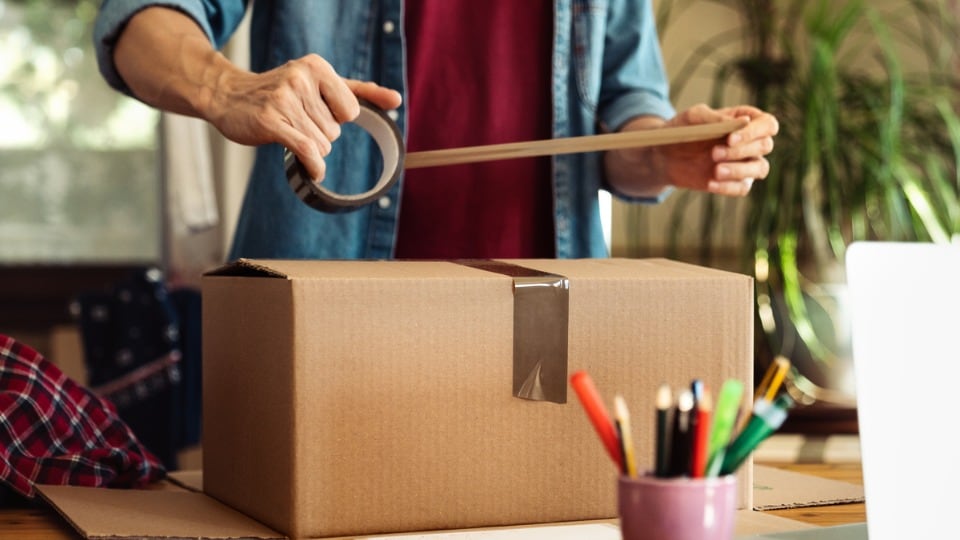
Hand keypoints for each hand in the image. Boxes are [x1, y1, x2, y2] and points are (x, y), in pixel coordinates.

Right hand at [204, 54, 402, 180]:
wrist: (228, 95)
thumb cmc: (278, 92)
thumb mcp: (320, 83)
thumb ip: (361, 91)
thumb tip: (397, 100)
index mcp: (317, 67)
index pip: (351, 111)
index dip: (336, 119)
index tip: (316, 111)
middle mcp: (301, 78)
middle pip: (335, 130)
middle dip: (320, 133)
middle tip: (295, 121)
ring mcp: (285, 99)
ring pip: (322, 144)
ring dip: (310, 147)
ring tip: (287, 130)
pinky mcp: (272, 121)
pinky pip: (308, 151)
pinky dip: (315, 167)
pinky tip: (313, 171)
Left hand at [659, 103, 778, 196]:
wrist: (666, 156)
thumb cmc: (682, 130)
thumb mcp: (693, 117)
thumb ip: (714, 117)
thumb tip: (743, 121)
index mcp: (746, 119)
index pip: (767, 124)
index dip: (754, 132)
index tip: (730, 139)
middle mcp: (751, 141)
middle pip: (765, 146)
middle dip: (740, 151)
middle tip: (714, 153)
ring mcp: (746, 163)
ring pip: (760, 168)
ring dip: (739, 170)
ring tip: (716, 171)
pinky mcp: (735, 181)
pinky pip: (743, 188)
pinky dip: (728, 187)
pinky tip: (710, 183)